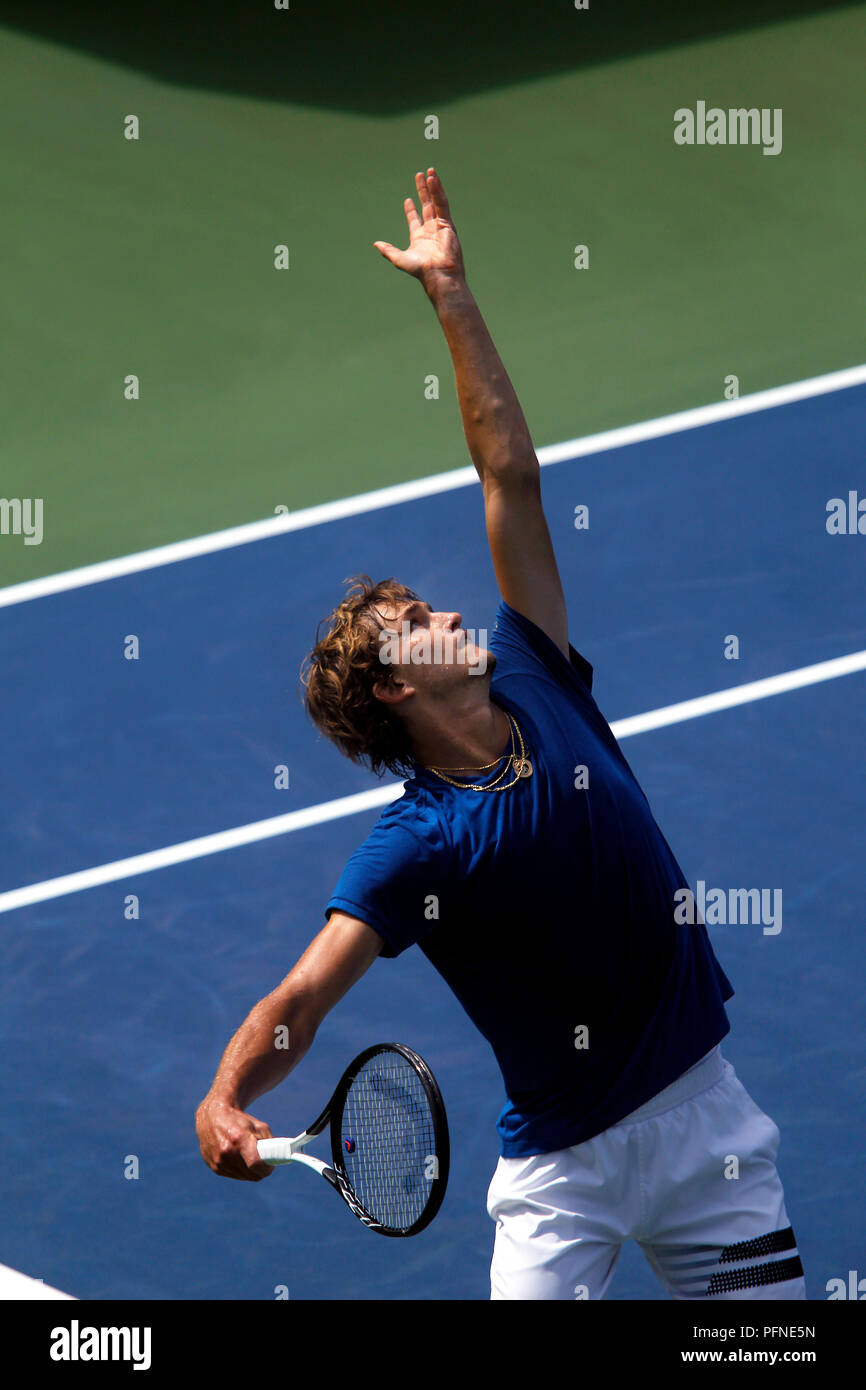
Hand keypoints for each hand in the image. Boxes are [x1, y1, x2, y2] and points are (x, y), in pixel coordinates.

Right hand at [196, 1093, 274, 1181]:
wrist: (212, 1118)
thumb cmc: (240, 1121)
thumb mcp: (258, 1126)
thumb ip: (269, 1143)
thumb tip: (277, 1159)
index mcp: (239, 1138)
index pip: (256, 1164)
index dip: (267, 1168)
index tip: (271, 1166)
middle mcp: (227, 1152)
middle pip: (251, 1174)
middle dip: (261, 1170)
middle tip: (265, 1162)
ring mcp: (219, 1161)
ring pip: (244, 1177)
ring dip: (250, 1171)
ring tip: (251, 1158)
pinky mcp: (215, 1167)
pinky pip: (235, 1176)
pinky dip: (240, 1171)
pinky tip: (240, 1159)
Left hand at [374, 168, 465, 294]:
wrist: (438, 274)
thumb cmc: (420, 270)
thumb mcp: (399, 259)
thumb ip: (388, 250)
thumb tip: (376, 244)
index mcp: (419, 237)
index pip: (415, 219)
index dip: (411, 209)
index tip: (408, 199)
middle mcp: (430, 230)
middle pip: (427, 205)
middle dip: (423, 191)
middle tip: (419, 175)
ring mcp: (440, 226)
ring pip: (436, 201)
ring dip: (432, 186)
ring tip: (429, 172)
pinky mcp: (448, 224)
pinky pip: (442, 204)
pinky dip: (438, 191)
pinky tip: (433, 180)